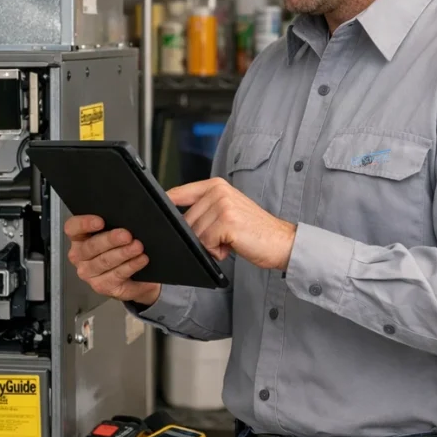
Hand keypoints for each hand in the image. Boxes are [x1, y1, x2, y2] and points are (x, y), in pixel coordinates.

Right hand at [64, 215, 161, 305]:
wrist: (135, 276)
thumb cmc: (121, 248)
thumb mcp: (115, 233)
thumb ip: (114, 224)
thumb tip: (125, 218)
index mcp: (79, 238)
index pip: (72, 228)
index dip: (84, 223)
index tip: (100, 221)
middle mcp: (80, 256)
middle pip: (90, 246)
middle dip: (110, 240)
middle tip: (127, 235)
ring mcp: (89, 273)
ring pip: (104, 261)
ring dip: (123, 253)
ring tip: (137, 247)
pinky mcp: (102, 286)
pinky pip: (117, 275)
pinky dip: (131, 266)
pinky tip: (140, 259)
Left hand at [168, 177, 296, 270]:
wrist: (282, 242)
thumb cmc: (253, 230)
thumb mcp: (227, 210)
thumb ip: (203, 208)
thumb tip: (174, 217)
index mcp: (215, 185)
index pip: (177, 194)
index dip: (166, 207)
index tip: (155, 215)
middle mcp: (218, 191)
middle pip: (185, 220)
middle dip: (199, 236)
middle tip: (222, 237)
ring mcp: (222, 205)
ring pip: (194, 234)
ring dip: (209, 245)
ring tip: (229, 240)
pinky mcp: (227, 222)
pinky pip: (205, 243)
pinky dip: (217, 251)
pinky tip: (232, 245)